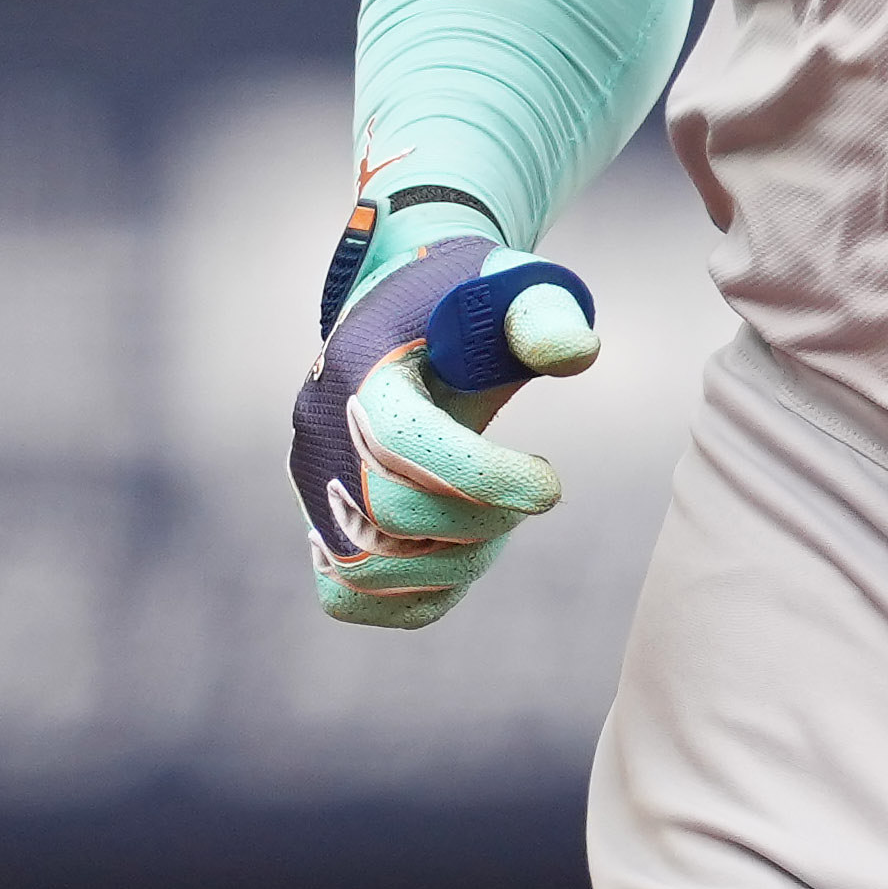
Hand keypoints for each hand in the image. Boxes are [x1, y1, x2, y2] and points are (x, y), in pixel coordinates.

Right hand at [291, 228, 600, 631]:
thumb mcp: (507, 292)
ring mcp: (312, 485)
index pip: (403, 444)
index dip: (485, 478)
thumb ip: (543, 317)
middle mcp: (320, 431)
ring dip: (456, 563)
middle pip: (390, 515)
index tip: (549, 482)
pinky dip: (417, 592)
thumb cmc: (465, 310)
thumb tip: (575, 352)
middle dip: (481, 520)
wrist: (402, 323)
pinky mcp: (319, 524)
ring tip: (498, 519)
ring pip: (368, 570)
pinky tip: (464, 550)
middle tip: (529, 494)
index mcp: (361, 368)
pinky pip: (349, 596)